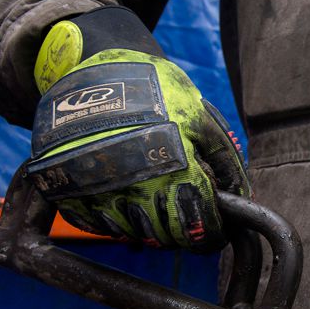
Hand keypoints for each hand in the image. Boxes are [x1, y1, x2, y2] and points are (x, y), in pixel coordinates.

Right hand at [26, 6, 249, 250]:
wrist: (89, 72)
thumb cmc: (153, 91)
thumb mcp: (200, 117)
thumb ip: (225, 160)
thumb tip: (241, 198)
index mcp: (174, 171)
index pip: (199, 228)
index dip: (212, 234)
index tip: (215, 231)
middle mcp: (135, 188)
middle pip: (168, 237)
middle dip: (183, 228)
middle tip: (183, 207)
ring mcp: (97, 192)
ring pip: (133, 233)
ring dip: (148, 222)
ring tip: (151, 191)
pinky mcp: (68, 193)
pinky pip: (98, 225)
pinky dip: (115, 217)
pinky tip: (123, 191)